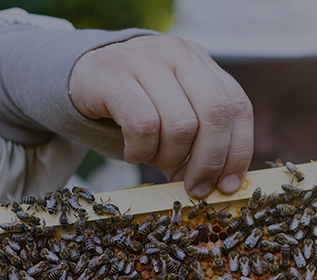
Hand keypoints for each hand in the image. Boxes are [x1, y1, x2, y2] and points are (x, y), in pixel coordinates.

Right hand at [69, 35, 253, 197]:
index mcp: (201, 64)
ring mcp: (146, 58)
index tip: (228, 185)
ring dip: (169, 158)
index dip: (239, 150)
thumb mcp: (172, 115)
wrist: (78, 77)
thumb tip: (219, 185)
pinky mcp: (113, 73)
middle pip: (216, 113)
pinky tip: (132, 152)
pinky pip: (143, 125)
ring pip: (181, 124)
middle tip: (193, 187)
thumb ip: (198, 140)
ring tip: (152, 160)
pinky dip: (141, 151)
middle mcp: (179, 54)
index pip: (238, 106)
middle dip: (209, 161)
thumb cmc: (132, 106)